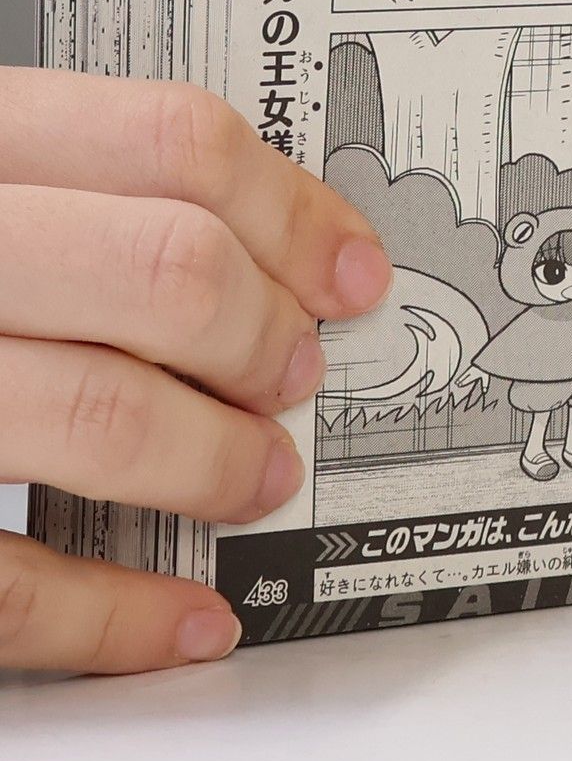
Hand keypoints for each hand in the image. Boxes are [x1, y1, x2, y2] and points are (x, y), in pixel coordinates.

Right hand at [0, 70, 391, 674]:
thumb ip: (73, 191)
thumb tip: (276, 250)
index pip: (171, 142)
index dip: (293, 211)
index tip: (348, 271)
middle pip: (165, 272)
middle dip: (264, 340)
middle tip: (293, 376)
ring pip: (98, 415)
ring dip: (215, 463)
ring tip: (254, 478)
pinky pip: (2, 581)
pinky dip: (113, 616)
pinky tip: (178, 619)